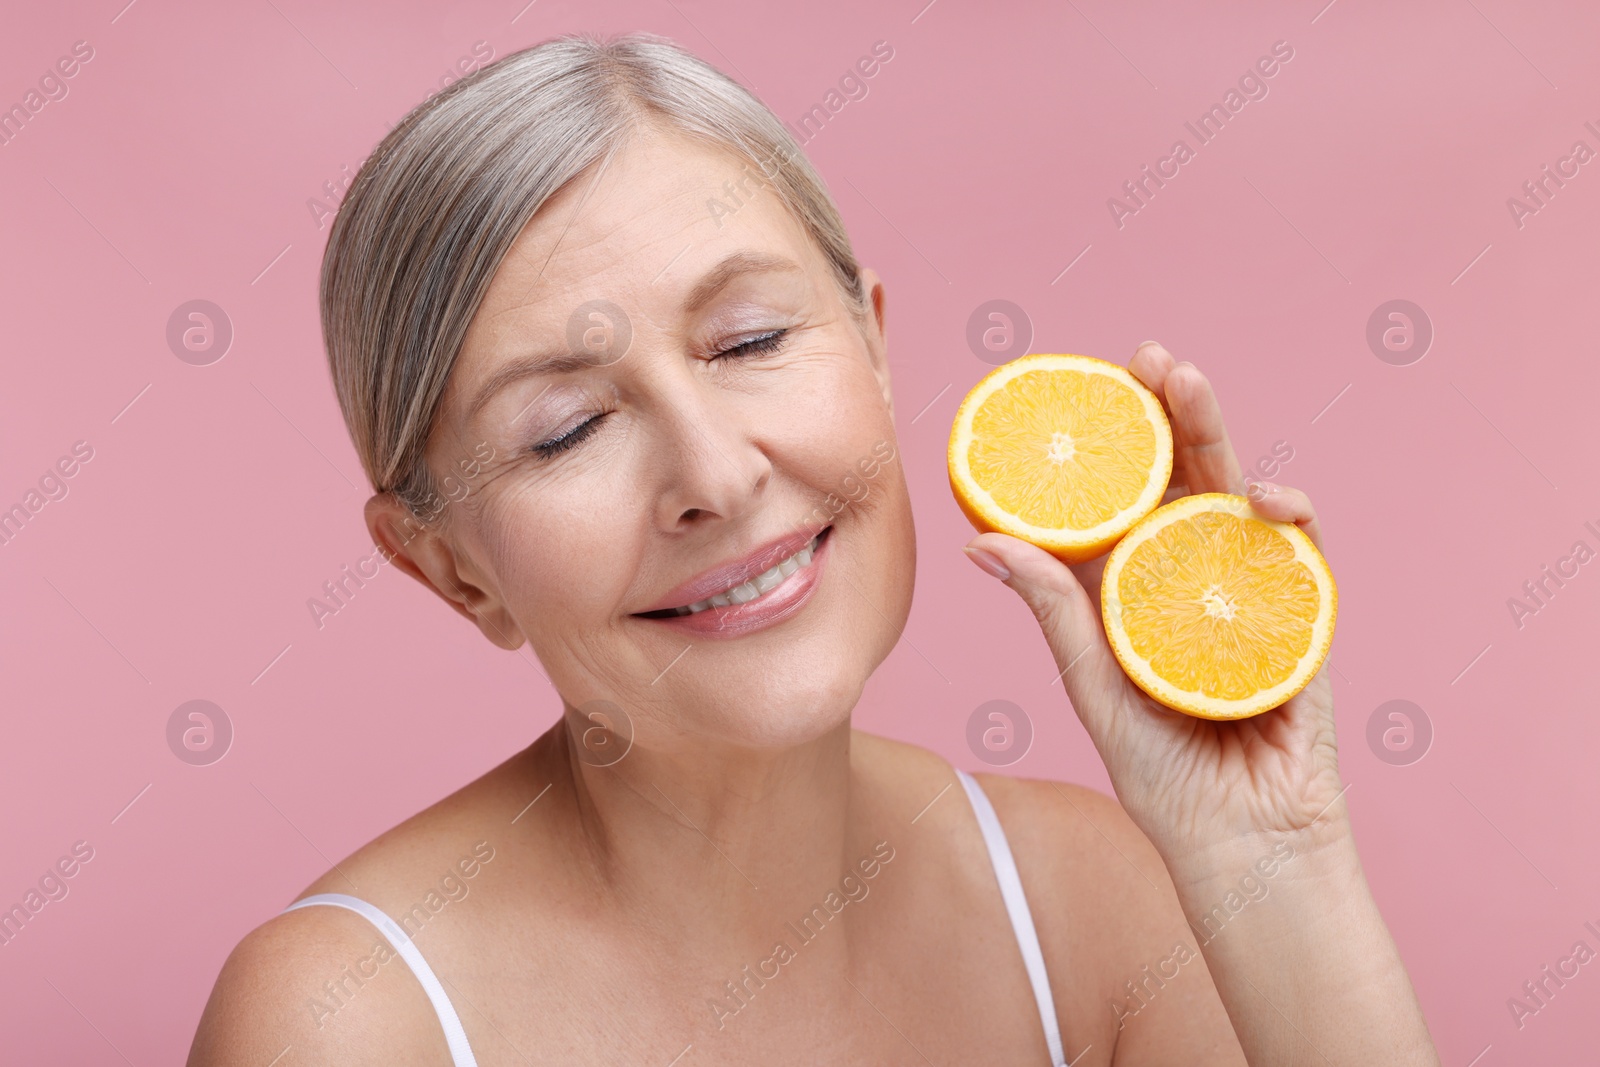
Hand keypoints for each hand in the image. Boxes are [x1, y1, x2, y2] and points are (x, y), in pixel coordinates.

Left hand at [962, 341, 1346, 872]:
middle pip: (1187, 479)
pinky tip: (1265, 495)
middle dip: (1173, 412)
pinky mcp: (1302, 617)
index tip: (1087, 387)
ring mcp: (1252, 592)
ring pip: (1238, 496)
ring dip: (1221, 436)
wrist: (1241, 845)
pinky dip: (1288, 518)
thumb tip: (980, 541)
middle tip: (1150, 357)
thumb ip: (1055, 610)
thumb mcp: (1094, 686)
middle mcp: (1196, 580)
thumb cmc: (1165, 777)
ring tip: (1190, 385)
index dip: (1115, 442)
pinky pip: (1300, 553)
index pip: (1128, 499)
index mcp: (1140, 590)